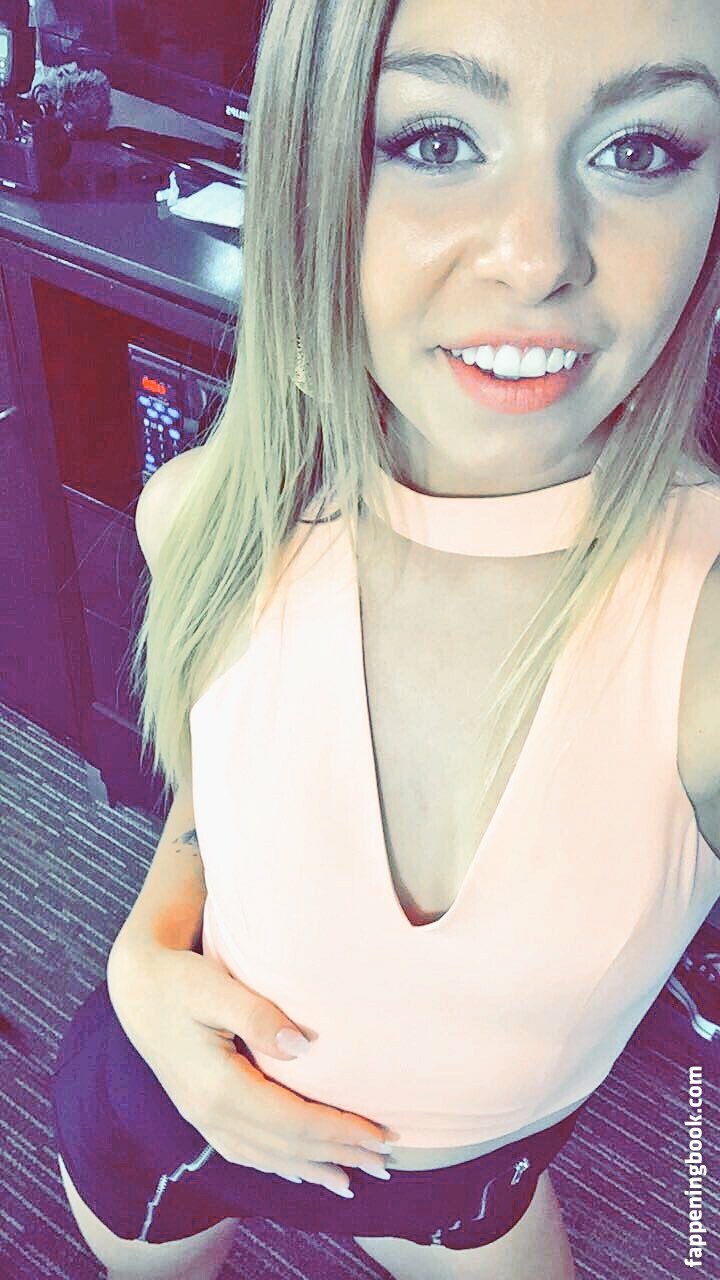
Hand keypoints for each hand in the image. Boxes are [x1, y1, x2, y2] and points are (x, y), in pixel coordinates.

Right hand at [106, 941, 393, 1197]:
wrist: (136, 985)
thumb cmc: (179, 979)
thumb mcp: (215, 986)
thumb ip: (257, 1014)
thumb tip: (302, 1046)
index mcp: (218, 1088)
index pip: (294, 1122)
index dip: (340, 1133)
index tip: (381, 1136)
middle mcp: (209, 1114)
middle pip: (286, 1147)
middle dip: (338, 1157)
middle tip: (384, 1164)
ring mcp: (202, 1118)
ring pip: (267, 1157)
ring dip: (312, 1168)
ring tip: (351, 1179)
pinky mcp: (200, 1112)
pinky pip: (246, 1153)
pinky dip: (278, 1165)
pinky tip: (298, 1170)